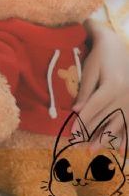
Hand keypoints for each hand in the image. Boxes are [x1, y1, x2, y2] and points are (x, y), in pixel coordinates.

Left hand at [71, 23, 128, 148]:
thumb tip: (76, 111)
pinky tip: (121, 148)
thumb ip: (85, 91)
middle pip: (106, 118)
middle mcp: (124, 94)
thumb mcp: (89, 71)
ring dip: (106, 137)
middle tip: (78, 146)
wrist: (115, 46)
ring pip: (119, 123)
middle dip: (91, 133)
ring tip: (93, 149)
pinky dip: (125, 135)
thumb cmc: (99, 56)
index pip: (94, 108)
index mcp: (111, 85)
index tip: (72, 134)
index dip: (82, 122)